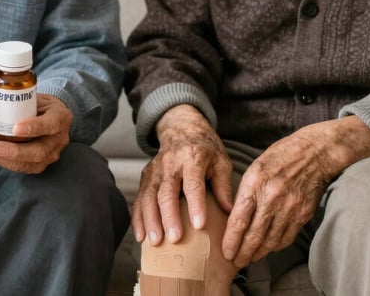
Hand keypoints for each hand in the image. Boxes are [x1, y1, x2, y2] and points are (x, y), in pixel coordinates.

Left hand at [0, 93, 72, 173]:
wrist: (52, 117)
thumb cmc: (40, 105)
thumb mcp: (34, 96)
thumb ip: (16, 99)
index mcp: (61, 117)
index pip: (51, 124)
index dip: (34, 128)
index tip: (15, 128)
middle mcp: (60, 139)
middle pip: (40, 151)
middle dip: (16, 152)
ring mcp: (52, 154)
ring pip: (31, 163)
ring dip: (7, 159)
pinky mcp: (42, 164)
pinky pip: (24, 168)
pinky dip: (6, 162)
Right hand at [132, 104, 232, 245]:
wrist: (181, 129)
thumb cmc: (205, 149)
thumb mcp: (221, 161)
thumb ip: (224, 186)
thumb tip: (230, 213)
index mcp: (192, 157)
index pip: (193, 183)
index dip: (196, 204)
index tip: (199, 225)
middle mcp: (170, 162)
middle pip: (167, 191)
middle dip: (169, 216)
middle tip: (174, 238)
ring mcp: (155, 169)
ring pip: (149, 196)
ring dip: (150, 220)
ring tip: (155, 241)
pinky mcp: (146, 176)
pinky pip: (140, 198)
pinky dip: (138, 217)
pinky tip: (141, 235)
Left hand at [222, 116, 369, 267]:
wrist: (315, 153)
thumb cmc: (281, 156)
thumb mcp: (256, 167)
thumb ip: (246, 191)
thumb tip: (235, 216)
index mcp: (255, 183)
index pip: (239, 219)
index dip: (231, 239)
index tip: (225, 251)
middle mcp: (272, 198)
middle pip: (254, 235)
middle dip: (243, 253)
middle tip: (235, 262)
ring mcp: (289, 208)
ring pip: (271, 240)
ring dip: (259, 253)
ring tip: (250, 258)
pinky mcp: (303, 214)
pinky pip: (286, 237)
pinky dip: (276, 246)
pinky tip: (268, 248)